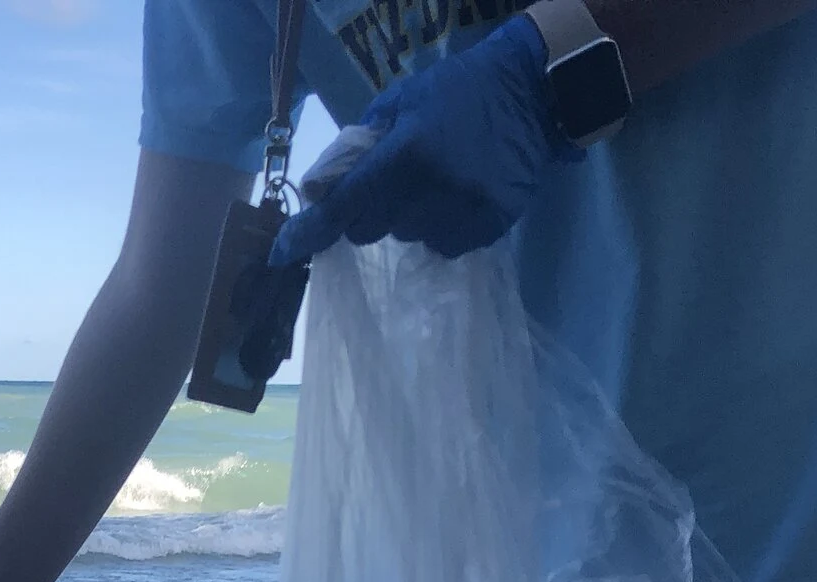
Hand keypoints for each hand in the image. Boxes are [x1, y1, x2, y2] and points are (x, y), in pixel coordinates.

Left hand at [273, 16, 578, 267]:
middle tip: (395, 179)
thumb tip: (318, 191)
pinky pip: (445, 246)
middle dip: (370, 211)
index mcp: (405, 153)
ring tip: (437, 180)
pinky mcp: (490, 227)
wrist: (533, 92)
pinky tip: (460, 193)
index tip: (282, 254)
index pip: (344, 206)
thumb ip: (357, 147)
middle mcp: (432, 190)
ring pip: (408, 239)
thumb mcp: (400, 102)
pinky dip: (443, 226)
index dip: (309, 233)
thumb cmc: (457, 91)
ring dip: (409, 217)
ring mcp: (463, 212)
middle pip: (370, 231)